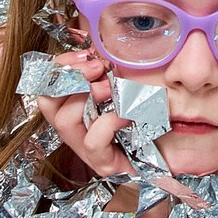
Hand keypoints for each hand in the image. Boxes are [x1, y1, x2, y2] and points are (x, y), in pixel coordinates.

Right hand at [32, 48, 138, 180]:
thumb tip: (100, 53)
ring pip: (64, 122)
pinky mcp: (103, 165)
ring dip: (88, 96)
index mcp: (77, 111)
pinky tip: (127, 114)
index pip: (47, 87)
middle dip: (68, 77)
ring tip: (111, 87)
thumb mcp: (127, 90)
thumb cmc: (149, 122)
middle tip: (96, 68)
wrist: (171, 161)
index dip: (59, 68)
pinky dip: (109, 122)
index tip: (85, 55)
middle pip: (47, 102)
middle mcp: (77, 131)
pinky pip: (93, 141)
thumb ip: (110, 75)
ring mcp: (87, 151)